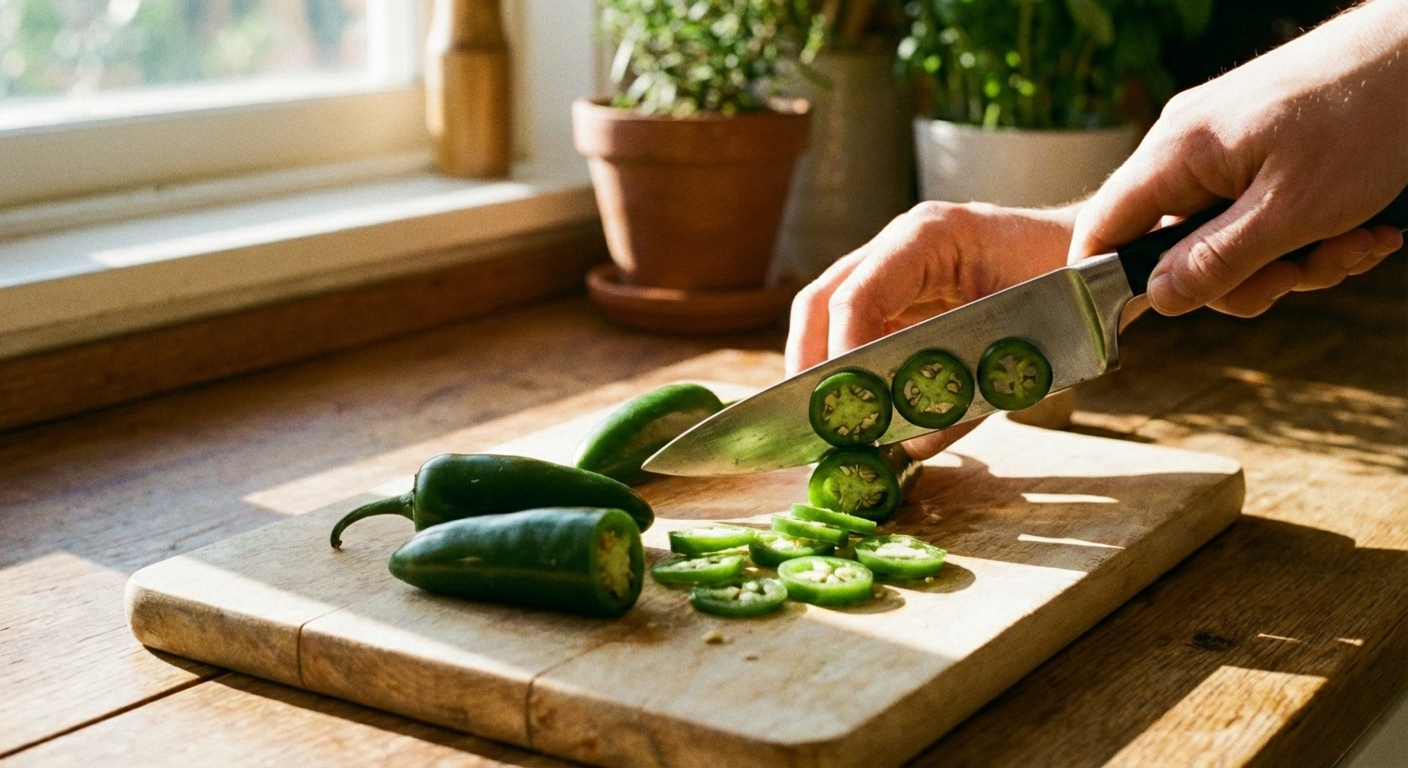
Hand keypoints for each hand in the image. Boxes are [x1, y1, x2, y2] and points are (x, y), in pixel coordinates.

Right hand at [786, 201, 1076, 457]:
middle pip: (823, 299)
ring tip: (828, 422)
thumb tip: (912, 444)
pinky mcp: (904, 294)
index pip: (858, 293)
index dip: (841, 352)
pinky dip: (853, 369)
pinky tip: (861, 409)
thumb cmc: (1074, 288)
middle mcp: (901, 245)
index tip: (842, 404)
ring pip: (830, 314)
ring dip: (825, 369)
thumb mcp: (1027, 344)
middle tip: (811, 421)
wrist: (1100, 263)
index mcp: (931, 236)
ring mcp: (898, 267)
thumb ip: (970, 396)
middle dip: (811, 363)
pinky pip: (860, 329)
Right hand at [1069, 0, 1407, 317]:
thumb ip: (1216, 261)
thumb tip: (1158, 298)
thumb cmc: (1364, 118)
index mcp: (1176, 153)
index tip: (1141, 318)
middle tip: (1298, 277)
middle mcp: (1188, 146)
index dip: (1107, 281)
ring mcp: (1225, 146)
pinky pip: (1261, 213)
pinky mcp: (1261, 149)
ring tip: (1353, 243)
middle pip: (1177, 247)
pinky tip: (1362, 228)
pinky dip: (1310, 232)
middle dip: (1244, 278)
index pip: (1103, 228)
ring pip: (1229, 237)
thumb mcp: (1291, 212)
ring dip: (1293, 259)